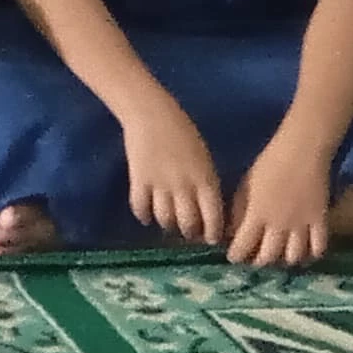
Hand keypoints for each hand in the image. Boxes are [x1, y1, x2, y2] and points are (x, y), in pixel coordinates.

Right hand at [121, 95, 225, 246]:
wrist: (151, 113)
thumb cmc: (183, 132)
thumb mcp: (204, 160)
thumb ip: (205, 184)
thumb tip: (206, 207)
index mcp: (205, 180)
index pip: (213, 218)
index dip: (211, 233)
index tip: (210, 239)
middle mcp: (184, 187)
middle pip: (188, 223)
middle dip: (189, 232)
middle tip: (188, 232)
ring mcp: (160, 184)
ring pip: (165, 218)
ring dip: (168, 225)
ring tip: (168, 223)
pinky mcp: (138, 180)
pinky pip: (140, 207)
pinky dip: (143, 215)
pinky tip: (146, 216)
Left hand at [226, 133, 336, 266]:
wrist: (301, 153)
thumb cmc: (268, 165)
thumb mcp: (244, 186)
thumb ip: (238, 210)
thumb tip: (230, 231)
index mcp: (256, 215)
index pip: (243, 245)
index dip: (237, 255)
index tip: (233, 258)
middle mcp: (279, 225)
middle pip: (269, 255)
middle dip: (259, 262)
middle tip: (255, 262)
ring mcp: (302, 225)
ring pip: (293, 256)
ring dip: (284, 261)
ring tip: (279, 259)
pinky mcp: (321, 221)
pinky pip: (319, 246)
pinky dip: (312, 255)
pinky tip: (305, 256)